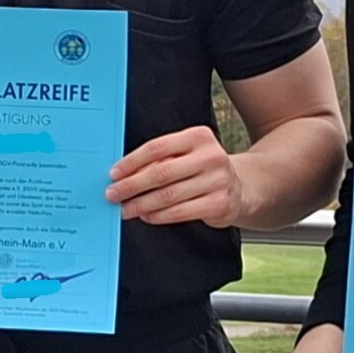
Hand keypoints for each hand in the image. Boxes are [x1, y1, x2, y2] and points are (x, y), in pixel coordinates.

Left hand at [106, 126, 245, 225]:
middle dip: (131, 186)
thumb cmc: (202, 168)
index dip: (131, 162)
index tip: (114, 174)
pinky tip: (146, 215)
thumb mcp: (185, 154)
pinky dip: (159, 216)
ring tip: (126, 209)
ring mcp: (218, 181)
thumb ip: (160, 160)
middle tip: (113, 194)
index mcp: (198, 136)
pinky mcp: (220, 203)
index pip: (157, 147)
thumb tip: (123, 175)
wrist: (240, 187)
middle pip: (161, 172)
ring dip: (141, 204)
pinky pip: (181, 212)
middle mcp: (210, 156)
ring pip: (169, 195)